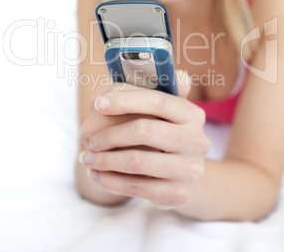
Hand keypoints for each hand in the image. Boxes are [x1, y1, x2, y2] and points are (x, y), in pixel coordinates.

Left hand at [79, 71, 210, 208]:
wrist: (179, 170)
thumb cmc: (159, 130)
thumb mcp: (153, 108)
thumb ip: (140, 90)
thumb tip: (115, 97)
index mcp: (192, 114)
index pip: (157, 101)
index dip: (125, 101)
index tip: (99, 104)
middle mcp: (197, 140)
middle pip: (144, 130)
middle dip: (110, 134)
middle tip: (90, 139)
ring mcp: (191, 169)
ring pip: (137, 161)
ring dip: (105, 159)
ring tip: (87, 158)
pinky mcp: (179, 193)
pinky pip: (137, 187)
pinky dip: (110, 180)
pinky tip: (96, 174)